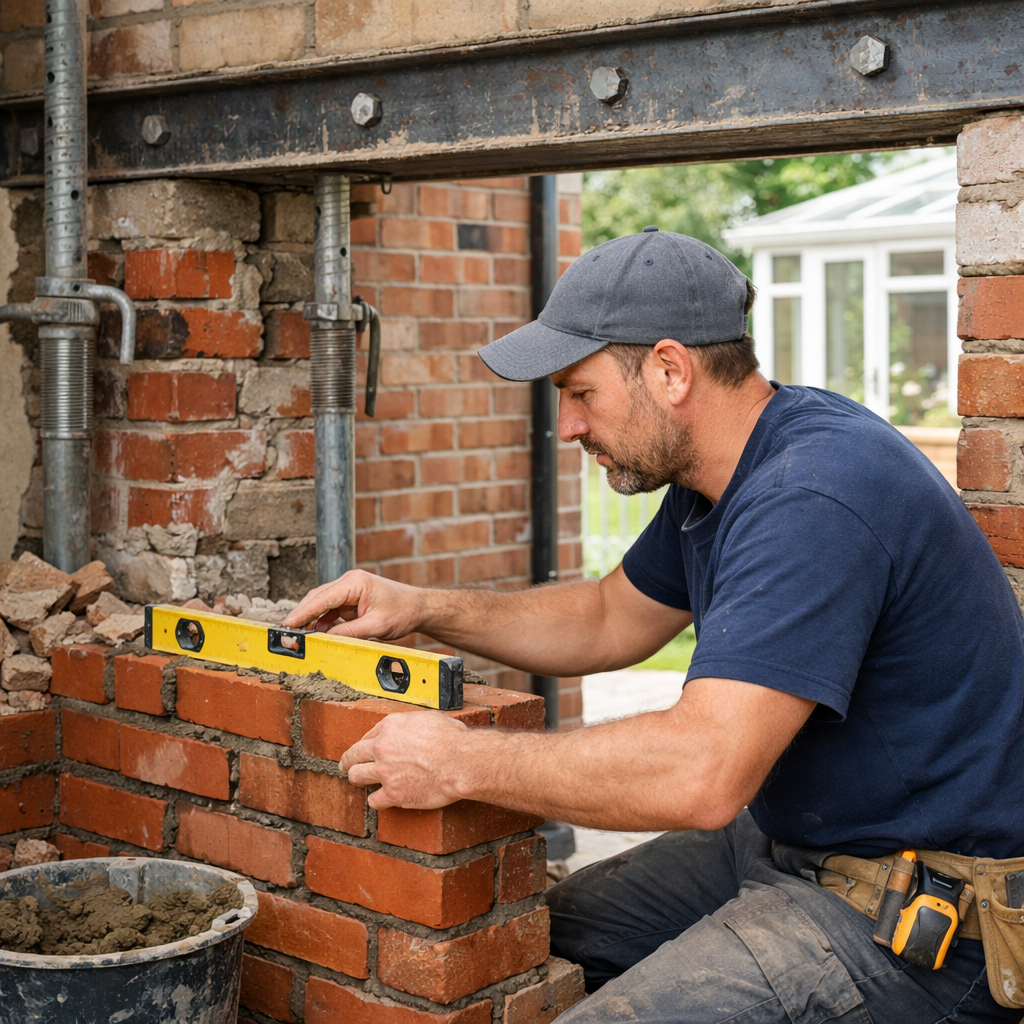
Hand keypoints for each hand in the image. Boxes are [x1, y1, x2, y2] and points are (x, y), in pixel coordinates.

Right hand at [282, 569, 424, 639]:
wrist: (419, 607)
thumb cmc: (403, 612)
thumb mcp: (376, 627)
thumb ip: (348, 632)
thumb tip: (324, 640)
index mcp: (355, 583)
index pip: (323, 597)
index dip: (303, 611)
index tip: (288, 623)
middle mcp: (349, 582)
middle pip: (318, 598)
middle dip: (302, 615)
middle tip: (287, 632)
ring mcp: (349, 589)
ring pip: (322, 604)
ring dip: (311, 619)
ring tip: (299, 636)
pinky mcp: (351, 599)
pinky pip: (331, 609)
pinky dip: (322, 621)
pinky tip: (316, 633)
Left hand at [341, 712, 467, 809]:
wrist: (461, 761)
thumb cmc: (452, 739)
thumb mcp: (428, 719)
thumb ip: (411, 725)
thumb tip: (412, 729)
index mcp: (390, 726)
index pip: (368, 735)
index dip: (367, 744)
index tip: (367, 749)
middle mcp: (382, 747)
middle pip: (353, 755)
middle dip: (349, 760)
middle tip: (347, 765)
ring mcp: (384, 771)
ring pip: (356, 776)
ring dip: (358, 779)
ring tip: (360, 782)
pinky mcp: (392, 793)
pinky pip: (373, 800)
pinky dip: (377, 800)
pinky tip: (381, 799)